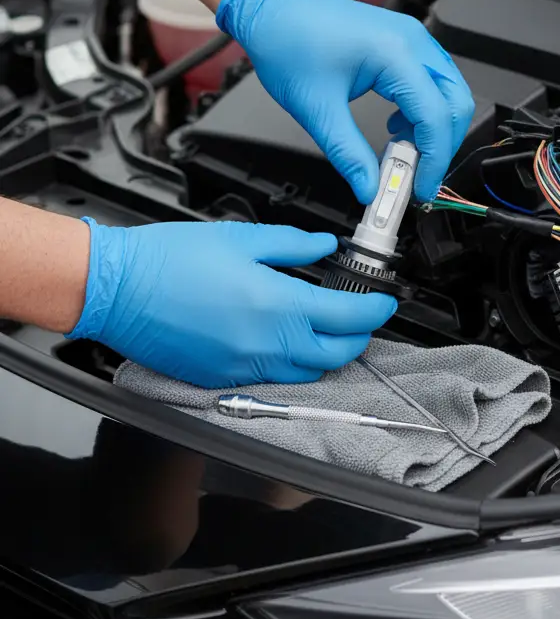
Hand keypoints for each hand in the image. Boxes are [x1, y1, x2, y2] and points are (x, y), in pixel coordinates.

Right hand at [69, 219, 395, 387]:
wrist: (114, 289)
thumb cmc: (167, 261)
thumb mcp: (241, 238)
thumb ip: (293, 245)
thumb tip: (324, 247)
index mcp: (279, 305)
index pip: (350, 317)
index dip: (377, 310)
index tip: (385, 301)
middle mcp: (268, 345)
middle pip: (337, 354)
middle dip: (359, 337)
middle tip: (361, 316)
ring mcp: (245, 368)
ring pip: (308, 373)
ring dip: (326, 354)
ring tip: (326, 330)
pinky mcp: (223, 380)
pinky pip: (273, 380)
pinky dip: (290, 365)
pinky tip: (284, 342)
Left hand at [216, 0, 474, 203]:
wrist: (272, 8)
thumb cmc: (288, 41)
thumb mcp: (317, 109)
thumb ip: (348, 155)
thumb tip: (369, 188)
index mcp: (395, 54)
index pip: (436, 116)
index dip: (434, 159)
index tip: (420, 187)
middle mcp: (413, 42)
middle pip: (456, 104)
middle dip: (443, 146)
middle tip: (419, 176)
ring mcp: (412, 40)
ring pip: (449, 94)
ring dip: (434, 130)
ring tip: (402, 155)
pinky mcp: (405, 44)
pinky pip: (432, 83)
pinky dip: (424, 112)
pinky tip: (397, 129)